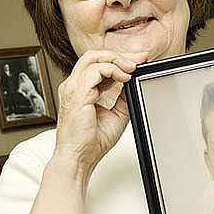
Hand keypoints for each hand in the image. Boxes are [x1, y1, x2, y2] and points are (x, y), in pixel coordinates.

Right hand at [53, 50, 147, 180]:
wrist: (79, 159)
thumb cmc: (91, 142)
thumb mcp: (117, 113)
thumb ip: (122, 96)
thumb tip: (134, 82)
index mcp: (80, 89)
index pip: (98, 64)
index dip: (120, 60)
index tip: (139, 62)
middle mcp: (74, 85)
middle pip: (94, 55)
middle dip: (120, 54)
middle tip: (140, 58)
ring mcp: (73, 88)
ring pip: (93, 57)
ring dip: (117, 59)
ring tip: (133, 68)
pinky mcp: (77, 94)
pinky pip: (95, 70)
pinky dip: (113, 70)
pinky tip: (125, 78)